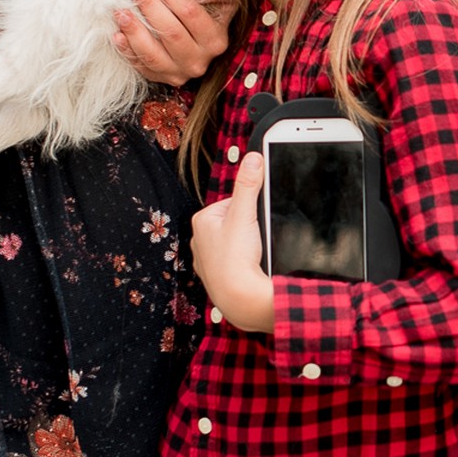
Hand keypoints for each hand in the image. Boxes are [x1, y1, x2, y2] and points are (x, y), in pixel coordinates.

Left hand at [116, 0, 233, 84]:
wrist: (204, 44)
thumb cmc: (211, 14)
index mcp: (215, 39)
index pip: (189, 11)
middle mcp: (199, 60)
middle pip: (171, 33)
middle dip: (149, 6)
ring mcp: (180, 73)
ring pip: (154, 55)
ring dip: (135, 32)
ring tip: (121, 11)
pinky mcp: (162, 79)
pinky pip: (142, 67)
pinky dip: (128, 51)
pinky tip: (118, 35)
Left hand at [189, 153, 274, 331]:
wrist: (239, 298)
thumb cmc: (236, 259)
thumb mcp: (245, 215)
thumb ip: (249, 185)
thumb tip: (253, 158)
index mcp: (202, 221)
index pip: (233, 203)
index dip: (251, 209)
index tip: (258, 220)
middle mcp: (200, 240)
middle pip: (235, 223)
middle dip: (249, 229)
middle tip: (257, 240)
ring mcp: (208, 260)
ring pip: (236, 243)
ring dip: (248, 247)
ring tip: (254, 256)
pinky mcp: (218, 276)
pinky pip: (235, 262)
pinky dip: (244, 264)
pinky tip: (251, 268)